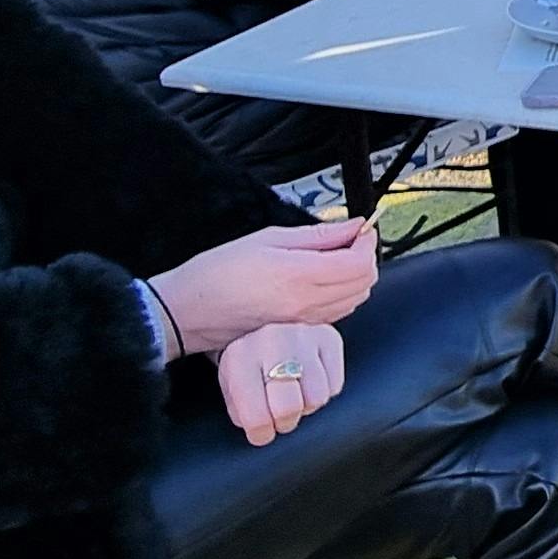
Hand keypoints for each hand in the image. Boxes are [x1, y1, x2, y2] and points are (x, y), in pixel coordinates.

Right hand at [147, 221, 375, 357]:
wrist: (189, 312)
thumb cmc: (217, 273)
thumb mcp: (266, 239)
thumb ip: (316, 235)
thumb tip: (351, 227)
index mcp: (299, 276)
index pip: (359, 263)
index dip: (367, 243)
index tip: (361, 228)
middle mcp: (308, 304)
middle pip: (364, 283)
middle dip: (365, 257)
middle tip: (349, 240)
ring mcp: (305, 322)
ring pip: (355, 300)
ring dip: (355, 276)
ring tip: (335, 257)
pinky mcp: (299, 331)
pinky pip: (338, 313)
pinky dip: (342, 294)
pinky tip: (323, 280)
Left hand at [217, 323, 345, 445]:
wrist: (260, 328)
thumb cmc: (245, 368)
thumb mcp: (229, 390)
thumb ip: (238, 412)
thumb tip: (262, 430)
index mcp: (239, 357)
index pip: (257, 415)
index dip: (261, 433)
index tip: (261, 432)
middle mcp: (272, 340)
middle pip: (289, 407)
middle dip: (285, 421)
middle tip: (279, 417)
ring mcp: (303, 336)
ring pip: (317, 397)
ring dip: (306, 405)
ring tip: (294, 396)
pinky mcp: (329, 337)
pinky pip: (334, 385)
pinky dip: (323, 391)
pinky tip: (308, 382)